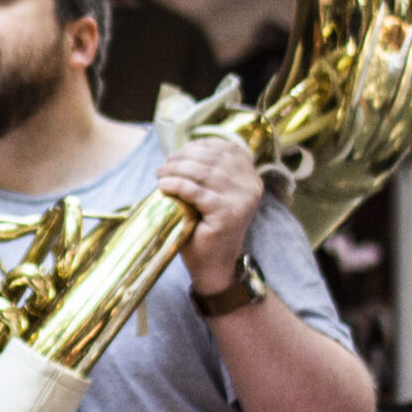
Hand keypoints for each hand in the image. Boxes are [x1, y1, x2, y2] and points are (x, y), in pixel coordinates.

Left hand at [159, 135, 263, 295]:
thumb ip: (204, 172)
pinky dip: (177, 186)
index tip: (178, 153)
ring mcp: (242, 200)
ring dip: (176, 170)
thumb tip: (177, 152)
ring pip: (203, 173)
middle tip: (163, 165)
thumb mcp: (209, 194)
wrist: (213, 265)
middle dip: (183, 158)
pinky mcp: (228, 213)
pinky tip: (163, 187)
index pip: (226, 149)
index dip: (199, 146)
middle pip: (213, 159)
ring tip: (160, 174)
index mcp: (250, 177)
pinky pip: (196, 192)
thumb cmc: (205, 227)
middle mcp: (251, 186)